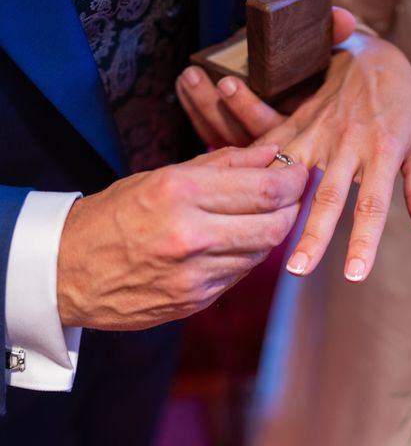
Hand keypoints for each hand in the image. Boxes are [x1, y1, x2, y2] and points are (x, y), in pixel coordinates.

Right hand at [57, 145, 307, 330]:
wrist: (67, 270)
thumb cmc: (114, 214)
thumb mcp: (161, 176)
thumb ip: (222, 164)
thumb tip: (270, 154)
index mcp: (180, 193)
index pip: (265, 190)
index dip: (294, 181)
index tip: (299, 172)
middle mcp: (191, 235)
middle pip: (275, 226)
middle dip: (293, 207)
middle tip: (292, 194)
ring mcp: (194, 274)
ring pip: (262, 252)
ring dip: (272, 231)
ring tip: (263, 214)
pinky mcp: (195, 300)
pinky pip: (240, 273)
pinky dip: (247, 253)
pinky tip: (236, 240)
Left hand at [176, 6, 355, 147]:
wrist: (333, 91)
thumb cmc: (329, 74)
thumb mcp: (338, 55)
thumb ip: (337, 37)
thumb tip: (343, 19)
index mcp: (303, 127)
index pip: (272, 127)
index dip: (247, 108)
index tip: (226, 83)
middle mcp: (279, 141)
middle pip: (240, 135)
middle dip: (213, 108)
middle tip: (196, 76)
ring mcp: (256, 144)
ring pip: (223, 136)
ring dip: (201, 107)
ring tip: (189, 77)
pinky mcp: (238, 140)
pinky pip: (212, 134)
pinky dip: (195, 112)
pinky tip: (184, 88)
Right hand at [178, 33, 410, 282]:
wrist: (373, 52)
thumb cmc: (402, 101)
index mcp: (383, 152)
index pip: (373, 204)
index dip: (363, 241)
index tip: (354, 275)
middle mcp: (348, 144)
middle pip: (328, 196)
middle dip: (313, 235)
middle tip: (297, 270)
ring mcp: (318, 131)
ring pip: (294, 174)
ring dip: (277, 205)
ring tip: (260, 236)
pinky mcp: (298, 120)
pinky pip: (273, 146)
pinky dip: (256, 170)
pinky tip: (238, 194)